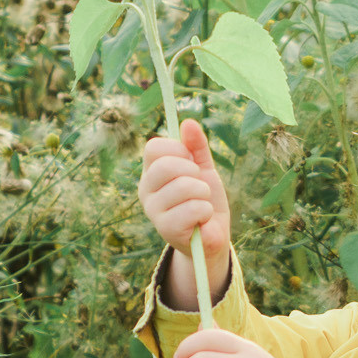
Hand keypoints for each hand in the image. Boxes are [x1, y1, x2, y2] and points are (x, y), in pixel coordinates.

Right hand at [139, 119, 230, 265]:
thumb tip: (189, 122)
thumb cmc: (204, 199)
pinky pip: (194, 208)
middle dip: (193, 173)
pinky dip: (206, 212)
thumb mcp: (203, 168)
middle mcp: (145, 190)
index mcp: (151, 172)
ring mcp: (153, 211)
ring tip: (202, 204)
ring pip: (185, 186)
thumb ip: (196, 146)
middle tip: (199, 186)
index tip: (190, 160)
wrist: (212, 235)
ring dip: (203, 194)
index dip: (178, 149)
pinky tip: (201, 221)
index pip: (153, 147)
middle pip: (166, 166)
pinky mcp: (166, 230)